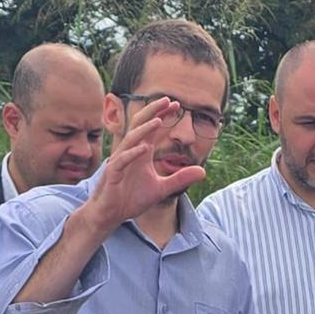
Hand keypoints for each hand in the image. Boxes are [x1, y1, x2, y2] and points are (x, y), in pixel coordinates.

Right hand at [79, 97, 205, 233]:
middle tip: (168, 100)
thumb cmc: (132, 198)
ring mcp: (120, 161)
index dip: (162, 114)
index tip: (177, 104)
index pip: (152, 128)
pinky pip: (122, 160)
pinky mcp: (113, 174)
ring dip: (145, 130)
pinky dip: (133, 154)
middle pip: (140, 125)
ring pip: (132, 139)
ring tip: (159, 120)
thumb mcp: (162, 189)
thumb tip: (203, 171)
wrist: (111, 214)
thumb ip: (180, 179)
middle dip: (153, 111)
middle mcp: (130, 152)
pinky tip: (145, 148)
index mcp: (141, 152)